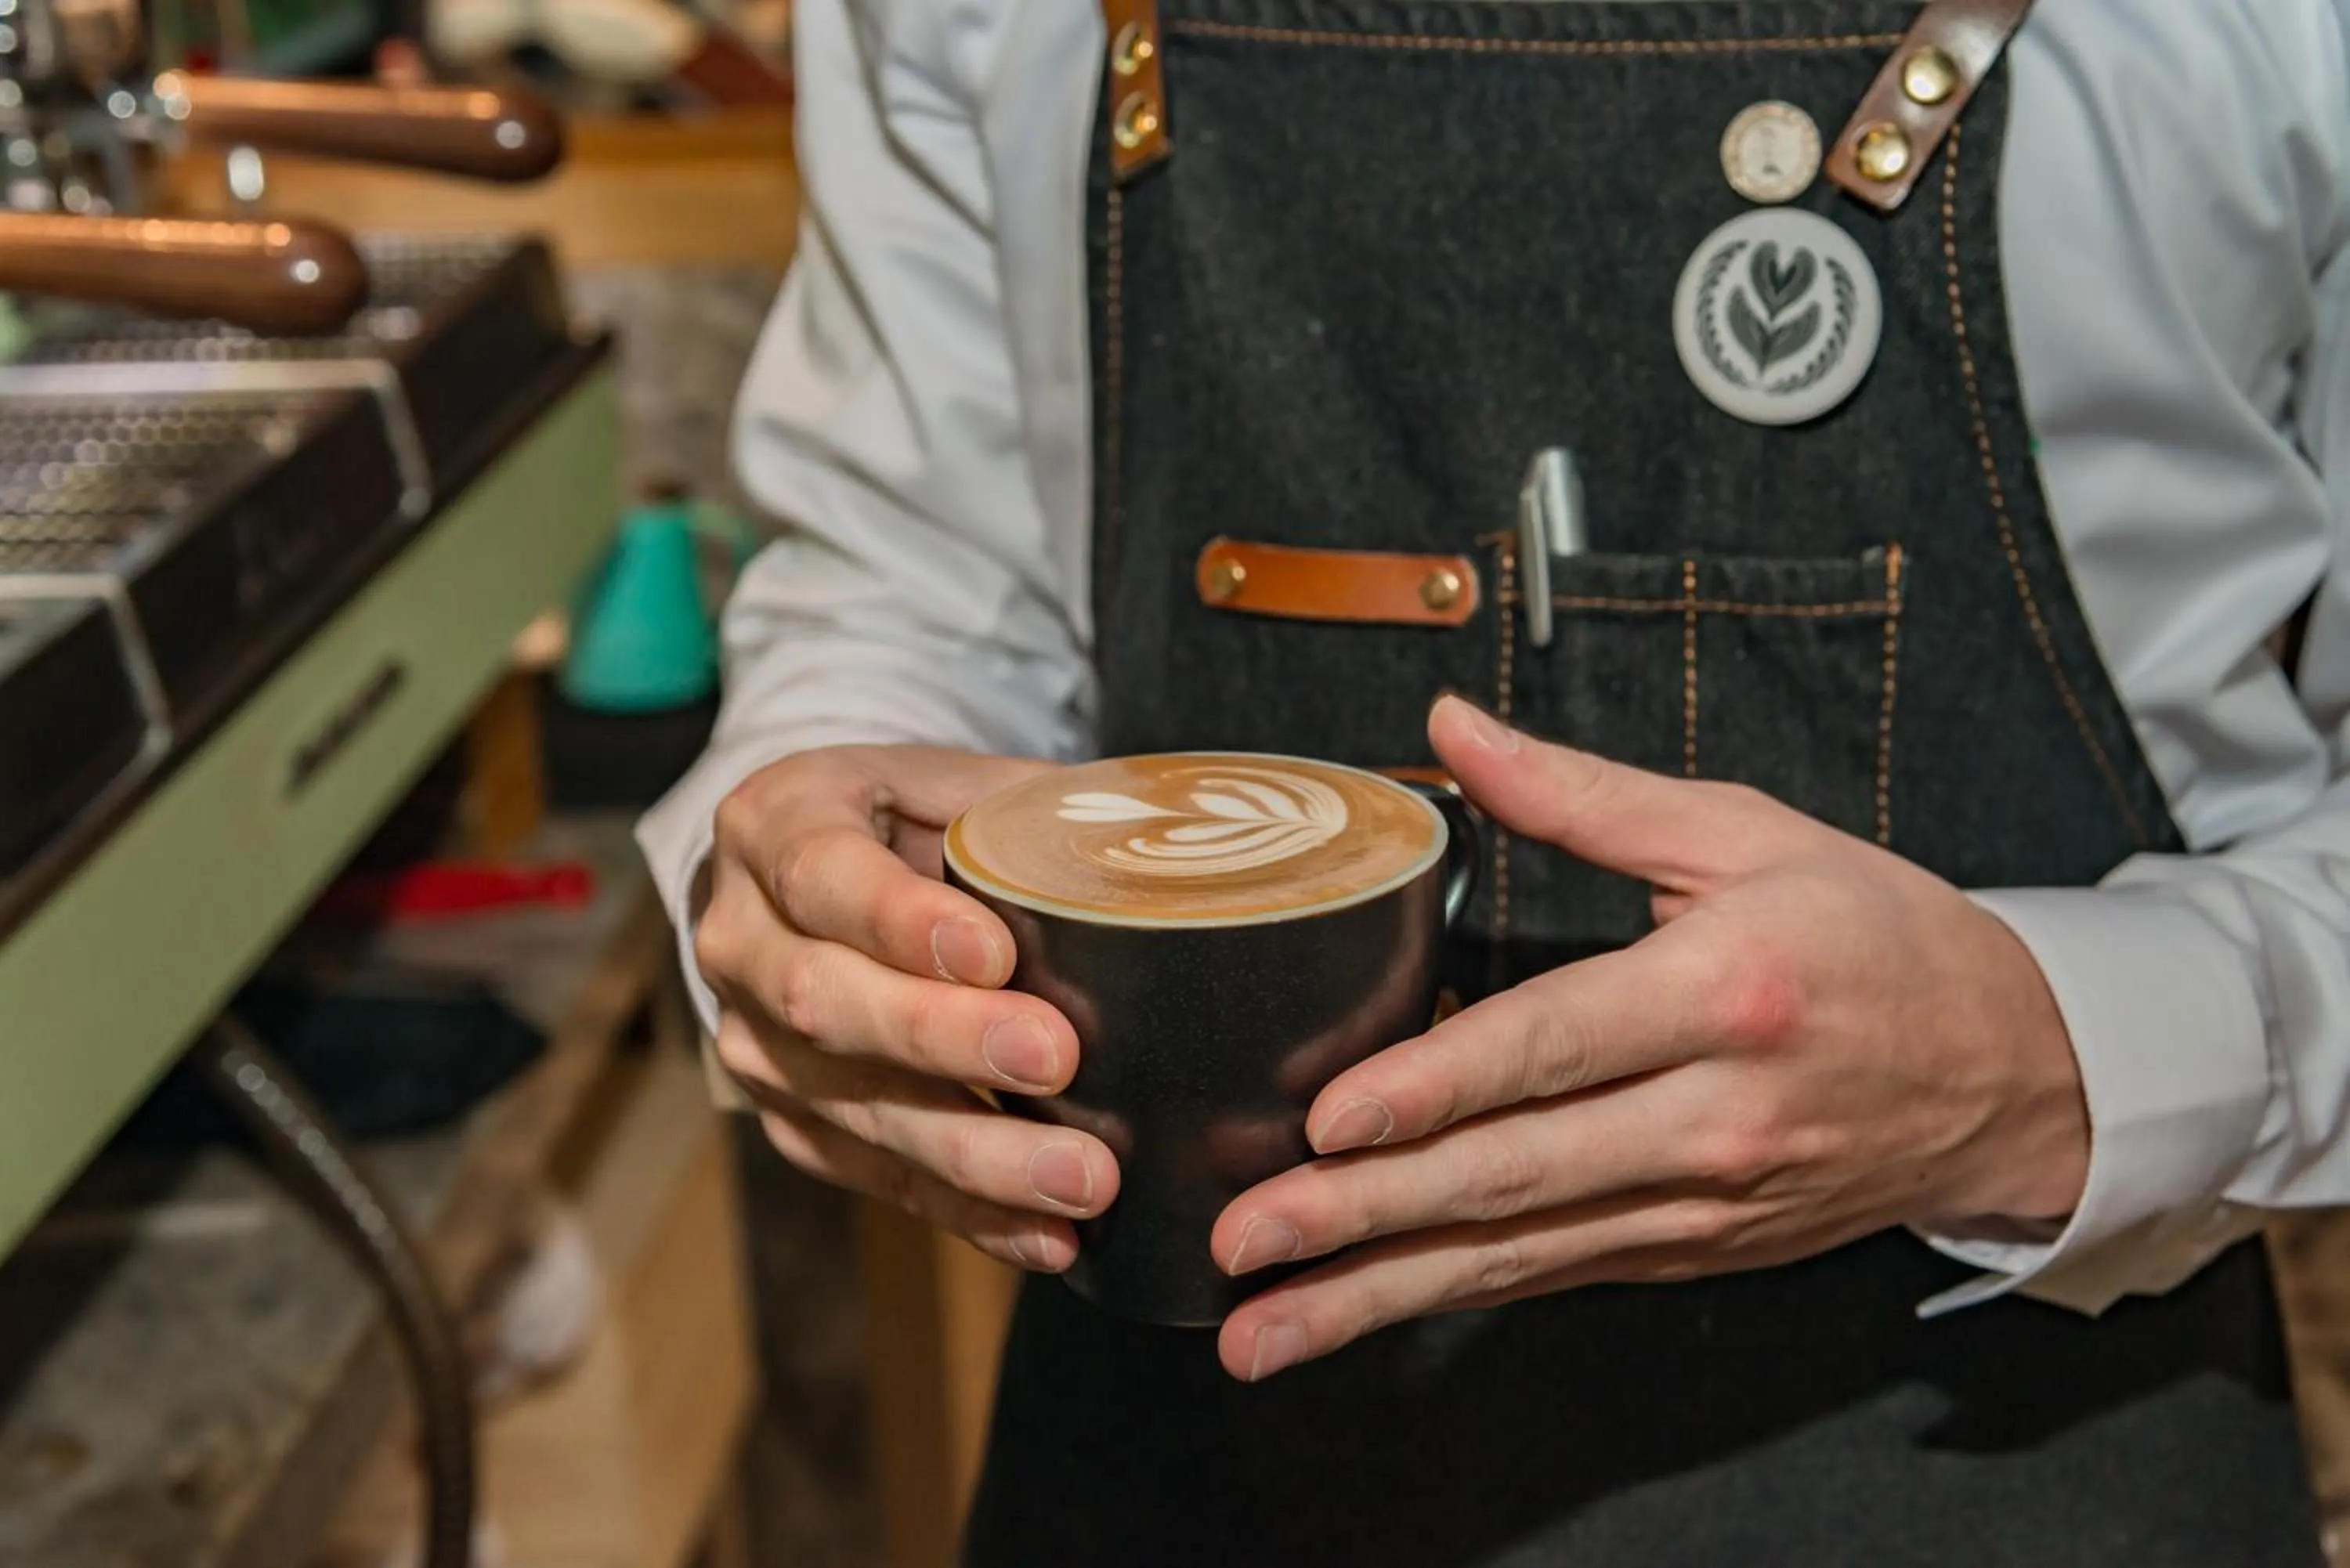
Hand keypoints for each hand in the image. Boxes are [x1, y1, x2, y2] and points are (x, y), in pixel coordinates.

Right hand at [694, 745, 1119, 1272]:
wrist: (802, 872)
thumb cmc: (903, 818)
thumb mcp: (946, 778)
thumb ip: (1025, 805)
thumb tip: (1159, 838)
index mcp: (775, 824)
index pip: (824, 875)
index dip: (903, 922)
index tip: (995, 956)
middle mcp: (741, 938)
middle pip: (825, 1001)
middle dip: (944, 1039)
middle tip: (1056, 1059)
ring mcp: (752, 1042)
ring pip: (849, 1106)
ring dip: (972, 1154)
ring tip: (1083, 1178)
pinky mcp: (789, 1120)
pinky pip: (872, 1176)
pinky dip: (965, 1213)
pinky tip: (1046, 1235)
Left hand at [1211, 695, 2086, 1380]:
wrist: (2016, 1071)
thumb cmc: (1877, 933)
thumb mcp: (1745, 834)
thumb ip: (1583, 795)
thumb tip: (1450, 727)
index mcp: (1727, 993)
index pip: (1556, 1047)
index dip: (1437, 1087)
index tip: (1329, 1121)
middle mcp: (1716, 1117)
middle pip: (1517, 1172)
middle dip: (1367, 1215)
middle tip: (1247, 1240)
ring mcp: (1706, 1201)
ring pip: (1521, 1253)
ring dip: (1381, 1294)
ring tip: (1266, 1329)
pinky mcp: (1694, 1248)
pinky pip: (1555, 1275)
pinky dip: (1453, 1296)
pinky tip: (1363, 1311)